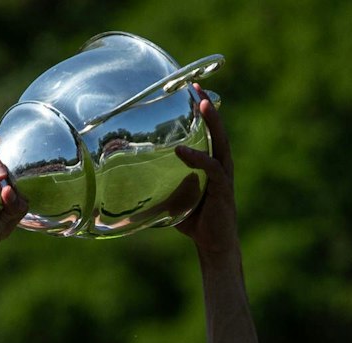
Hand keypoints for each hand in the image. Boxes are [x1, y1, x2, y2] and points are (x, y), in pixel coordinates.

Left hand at [173, 88, 238, 258]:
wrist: (213, 246)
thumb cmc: (194, 221)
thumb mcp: (173, 197)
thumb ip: (160, 185)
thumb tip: (126, 182)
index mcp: (212, 164)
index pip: (209, 132)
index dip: (201, 112)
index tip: (191, 90)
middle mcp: (221, 166)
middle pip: (218, 130)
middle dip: (208, 108)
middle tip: (196, 87)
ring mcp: (224, 177)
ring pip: (220, 143)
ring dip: (212, 122)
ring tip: (202, 105)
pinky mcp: (222, 190)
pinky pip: (211, 168)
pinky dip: (197, 158)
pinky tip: (181, 151)